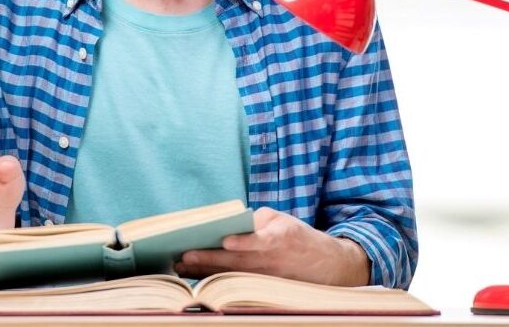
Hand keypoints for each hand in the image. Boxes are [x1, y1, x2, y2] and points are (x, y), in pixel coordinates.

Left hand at [174, 207, 370, 285]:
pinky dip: (217, 281)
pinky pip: (236, 284)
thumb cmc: (297, 237)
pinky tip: (198, 278)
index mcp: (278, 238)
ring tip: (181, 268)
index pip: (258, 241)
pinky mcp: (264, 289)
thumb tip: (228, 227)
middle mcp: (272, 262)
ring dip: (205, 273)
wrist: (327, 266)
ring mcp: (267, 279)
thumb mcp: (281, 219)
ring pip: (231, 276)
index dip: (242, 243)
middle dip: (208, 261)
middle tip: (182, 258)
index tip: (224, 242)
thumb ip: (256, 220)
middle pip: (235, 262)